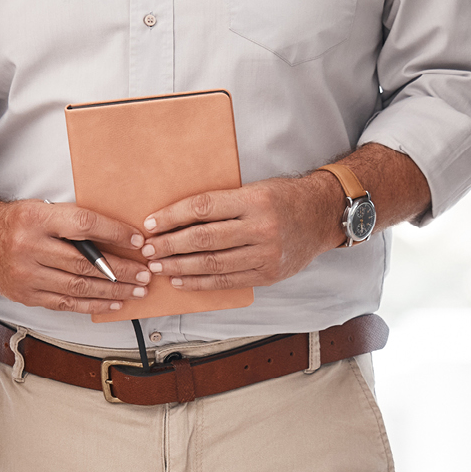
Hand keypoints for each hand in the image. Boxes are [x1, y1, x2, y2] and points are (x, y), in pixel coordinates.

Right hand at [0, 196, 150, 312]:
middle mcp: (29, 247)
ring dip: (112, 291)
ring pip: (78, 287)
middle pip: (85, 262)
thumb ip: (72, 222)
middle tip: (144, 273)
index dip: (114, 233)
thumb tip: (119, 237)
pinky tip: (112, 302)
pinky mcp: (25, 295)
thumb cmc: (18, 223)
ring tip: (135, 290)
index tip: (138, 241)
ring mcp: (26, 274)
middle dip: (120, 270)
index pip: (84, 225)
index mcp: (36, 219)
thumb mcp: (42, 210)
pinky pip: (65, 303)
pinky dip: (92, 304)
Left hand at [139, 175, 342, 291]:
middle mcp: (261, 227)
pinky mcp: (268, 274)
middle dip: (170, 245)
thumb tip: (176, 217)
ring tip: (158, 265)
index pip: (203, 207)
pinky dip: (200, 282)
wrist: (322, 215)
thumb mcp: (254, 188)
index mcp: (254, 200)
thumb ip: (222, 202)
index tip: (150, 223)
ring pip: (213, 263)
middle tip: (148, 249)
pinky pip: (228, 281)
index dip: (172, 216)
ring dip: (180, 266)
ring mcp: (266, 253)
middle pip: (204, 238)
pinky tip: (180, 279)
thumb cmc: (283, 197)